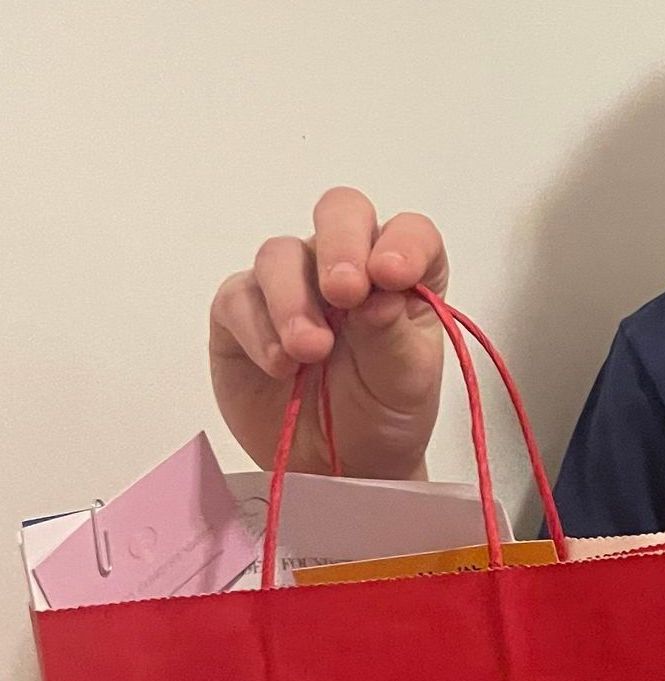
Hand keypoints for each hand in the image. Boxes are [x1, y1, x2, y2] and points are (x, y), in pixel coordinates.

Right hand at [209, 187, 447, 478]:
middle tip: (346, 292)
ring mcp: (292, 284)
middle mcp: (348, 264)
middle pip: (340, 214)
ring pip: (281, 254)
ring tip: (310, 351)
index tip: (394, 276)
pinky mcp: (242, 313)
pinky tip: (280, 365)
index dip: (403, 243)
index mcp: (403, 272)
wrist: (338, 467)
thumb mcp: (406, 382)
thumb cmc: (385, 412)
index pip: (409, 232)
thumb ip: (394, 338)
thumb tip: (378, 299)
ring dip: (293, 298)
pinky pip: (238, 298)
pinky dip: (258, 329)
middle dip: (341, 244)